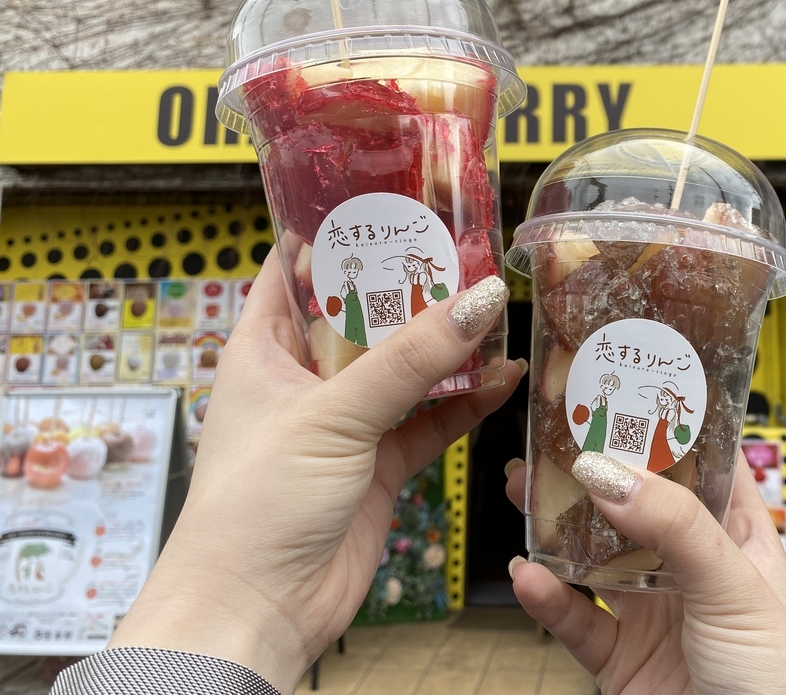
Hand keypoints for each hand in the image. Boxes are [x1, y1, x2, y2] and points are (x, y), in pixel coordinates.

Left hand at [110, 251, 523, 692]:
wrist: (258, 610)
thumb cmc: (256, 503)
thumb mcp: (332, 414)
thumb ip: (410, 359)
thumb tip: (479, 301)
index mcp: (263, 349)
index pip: (297, 270)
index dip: (338, 234)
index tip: (392, 202)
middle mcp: (304, 379)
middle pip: (366, 316)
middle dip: (414, 289)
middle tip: (466, 251)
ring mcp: (345, 422)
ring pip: (406, 369)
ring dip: (450, 349)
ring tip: (497, 312)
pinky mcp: (379, 464)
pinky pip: (431, 420)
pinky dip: (467, 403)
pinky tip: (504, 381)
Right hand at [505, 452, 785, 694]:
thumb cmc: (780, 683)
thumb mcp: (735, 588)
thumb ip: (675, 528)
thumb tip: (613, 471)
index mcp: (739, 540)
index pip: (703, 467)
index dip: (668, 429)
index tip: (626, 392)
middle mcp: (693, 569)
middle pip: (635, 506)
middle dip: (594, 472)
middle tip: (553, 437)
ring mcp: (653, 613)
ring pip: (595, 557)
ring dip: (557, 527)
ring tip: (521, 489)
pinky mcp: (620, 660)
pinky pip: (575, 620)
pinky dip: (547, 597)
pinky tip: (528, 574)